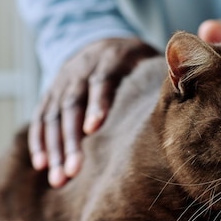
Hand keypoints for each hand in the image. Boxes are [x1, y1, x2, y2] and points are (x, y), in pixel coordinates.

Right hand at [29, 38, 158, 186]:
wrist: (101, 41)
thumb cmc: (134, 61)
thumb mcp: (146, 59)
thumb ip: (160, 74)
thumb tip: (181, 92)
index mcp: (108, 59)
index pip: (100, 81)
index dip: (97, 104)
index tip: (94, 130)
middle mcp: (78, 69)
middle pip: (71, 104)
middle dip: (71, 140)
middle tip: (74, 171)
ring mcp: (60, 82)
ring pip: (52, 116)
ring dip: (54, 149)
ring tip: (59, 179)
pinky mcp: (49, 94)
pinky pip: (39, 118)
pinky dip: (39, 142)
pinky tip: (41, 166)